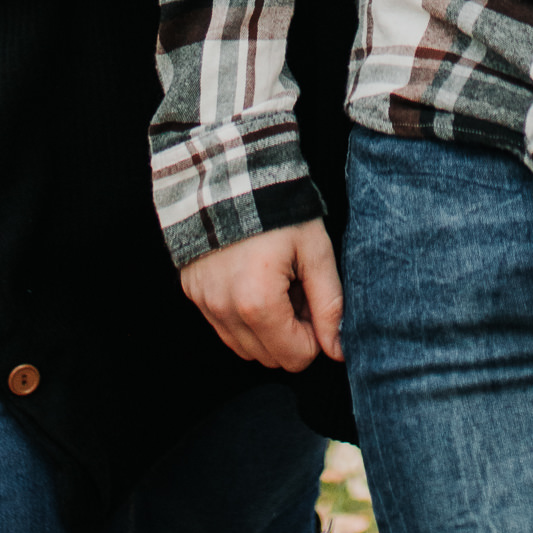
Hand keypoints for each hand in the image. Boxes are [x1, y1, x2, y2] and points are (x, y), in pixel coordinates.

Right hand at [180, 220, 343, 371]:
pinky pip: (224, 327)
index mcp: (259, 304)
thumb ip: (330, 305)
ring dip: (266, 327)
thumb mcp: (315, 251)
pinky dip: (242, 315)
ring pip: (246, 348)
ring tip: (273, 282)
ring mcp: (205, 304)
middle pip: (271, 358)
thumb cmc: (280, 210)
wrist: (230, 173)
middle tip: (294, 288)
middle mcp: (226, 312)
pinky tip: (250, 279)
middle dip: (290, 332)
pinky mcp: (193, 294)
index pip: (297, 358)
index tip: (311, 297)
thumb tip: (338, 351)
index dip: (314, 332)